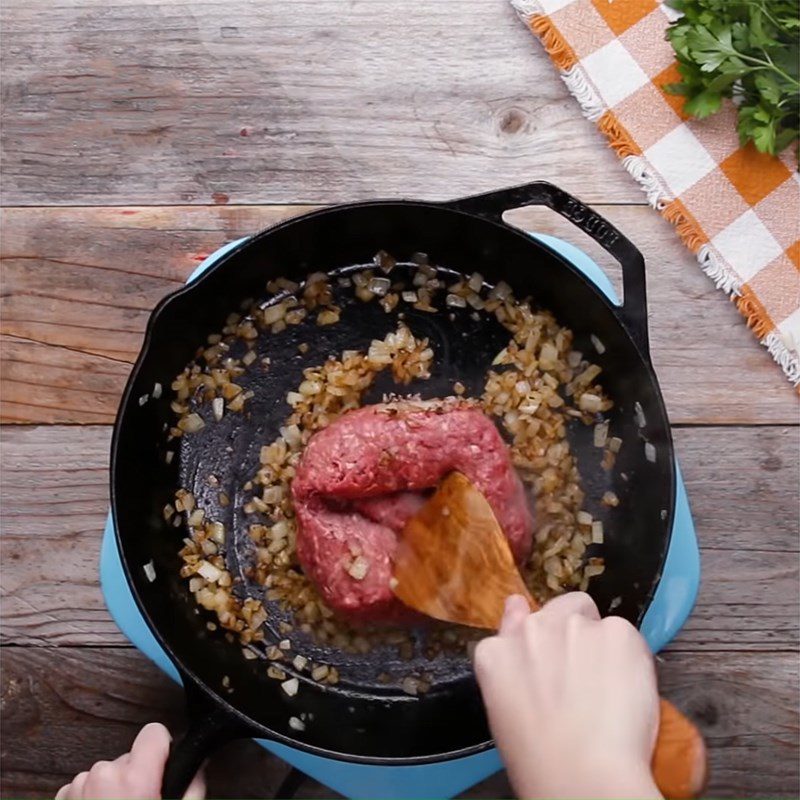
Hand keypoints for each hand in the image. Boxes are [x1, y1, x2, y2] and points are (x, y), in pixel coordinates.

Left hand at [55, 723, 204, 799]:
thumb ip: (193, 786)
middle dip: (136, 776)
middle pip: (130, 757)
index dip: (162, 750)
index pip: (154, 732)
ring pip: (107, 772)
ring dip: (113, 789)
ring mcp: (79, 787)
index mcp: (135, 777)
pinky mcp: (62, 798)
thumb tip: (199, 764)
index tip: (162, 768)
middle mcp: (104, 775)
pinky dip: (92, 798)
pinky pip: (86, 785)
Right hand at [474, 592, 661, 799]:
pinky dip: (632, 658)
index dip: (541, 644)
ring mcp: (573, 626)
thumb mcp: (505, 711)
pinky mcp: (616, 632)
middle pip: (558, 612)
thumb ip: (511, 659)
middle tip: (584, 676)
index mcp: (495, 654)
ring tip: (608, 692)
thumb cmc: (541, 765)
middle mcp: (530, 629)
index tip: (551, 659)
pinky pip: (626, 635)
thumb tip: (516, 609)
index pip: (517, 623)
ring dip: (601, 645)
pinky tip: (628, 694)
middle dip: (571, 634)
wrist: (583, 778)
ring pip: (593, 619)